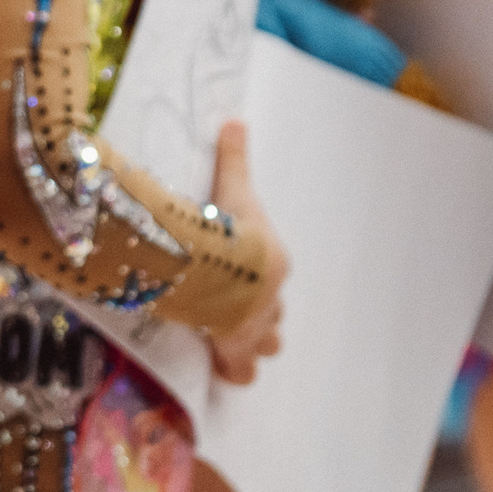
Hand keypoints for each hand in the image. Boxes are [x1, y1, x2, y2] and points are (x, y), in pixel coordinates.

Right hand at [203, 121, 287, 386]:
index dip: (252, 276)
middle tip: (229, 303)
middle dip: (256, 310)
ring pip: (267, 343)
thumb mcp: (232, 189)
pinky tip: (219, 364)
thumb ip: (234, 158)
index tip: (233, 272)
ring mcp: (254, 329)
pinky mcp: (234, 350)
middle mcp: (271, 301)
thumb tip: (235, 120)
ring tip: (227, 333)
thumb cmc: (228, 229)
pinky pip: (241, 371)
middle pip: (274, 312)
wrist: (218, 268)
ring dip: (251, 341)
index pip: (272, 275)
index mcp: (274, 264)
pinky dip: (232, 369)